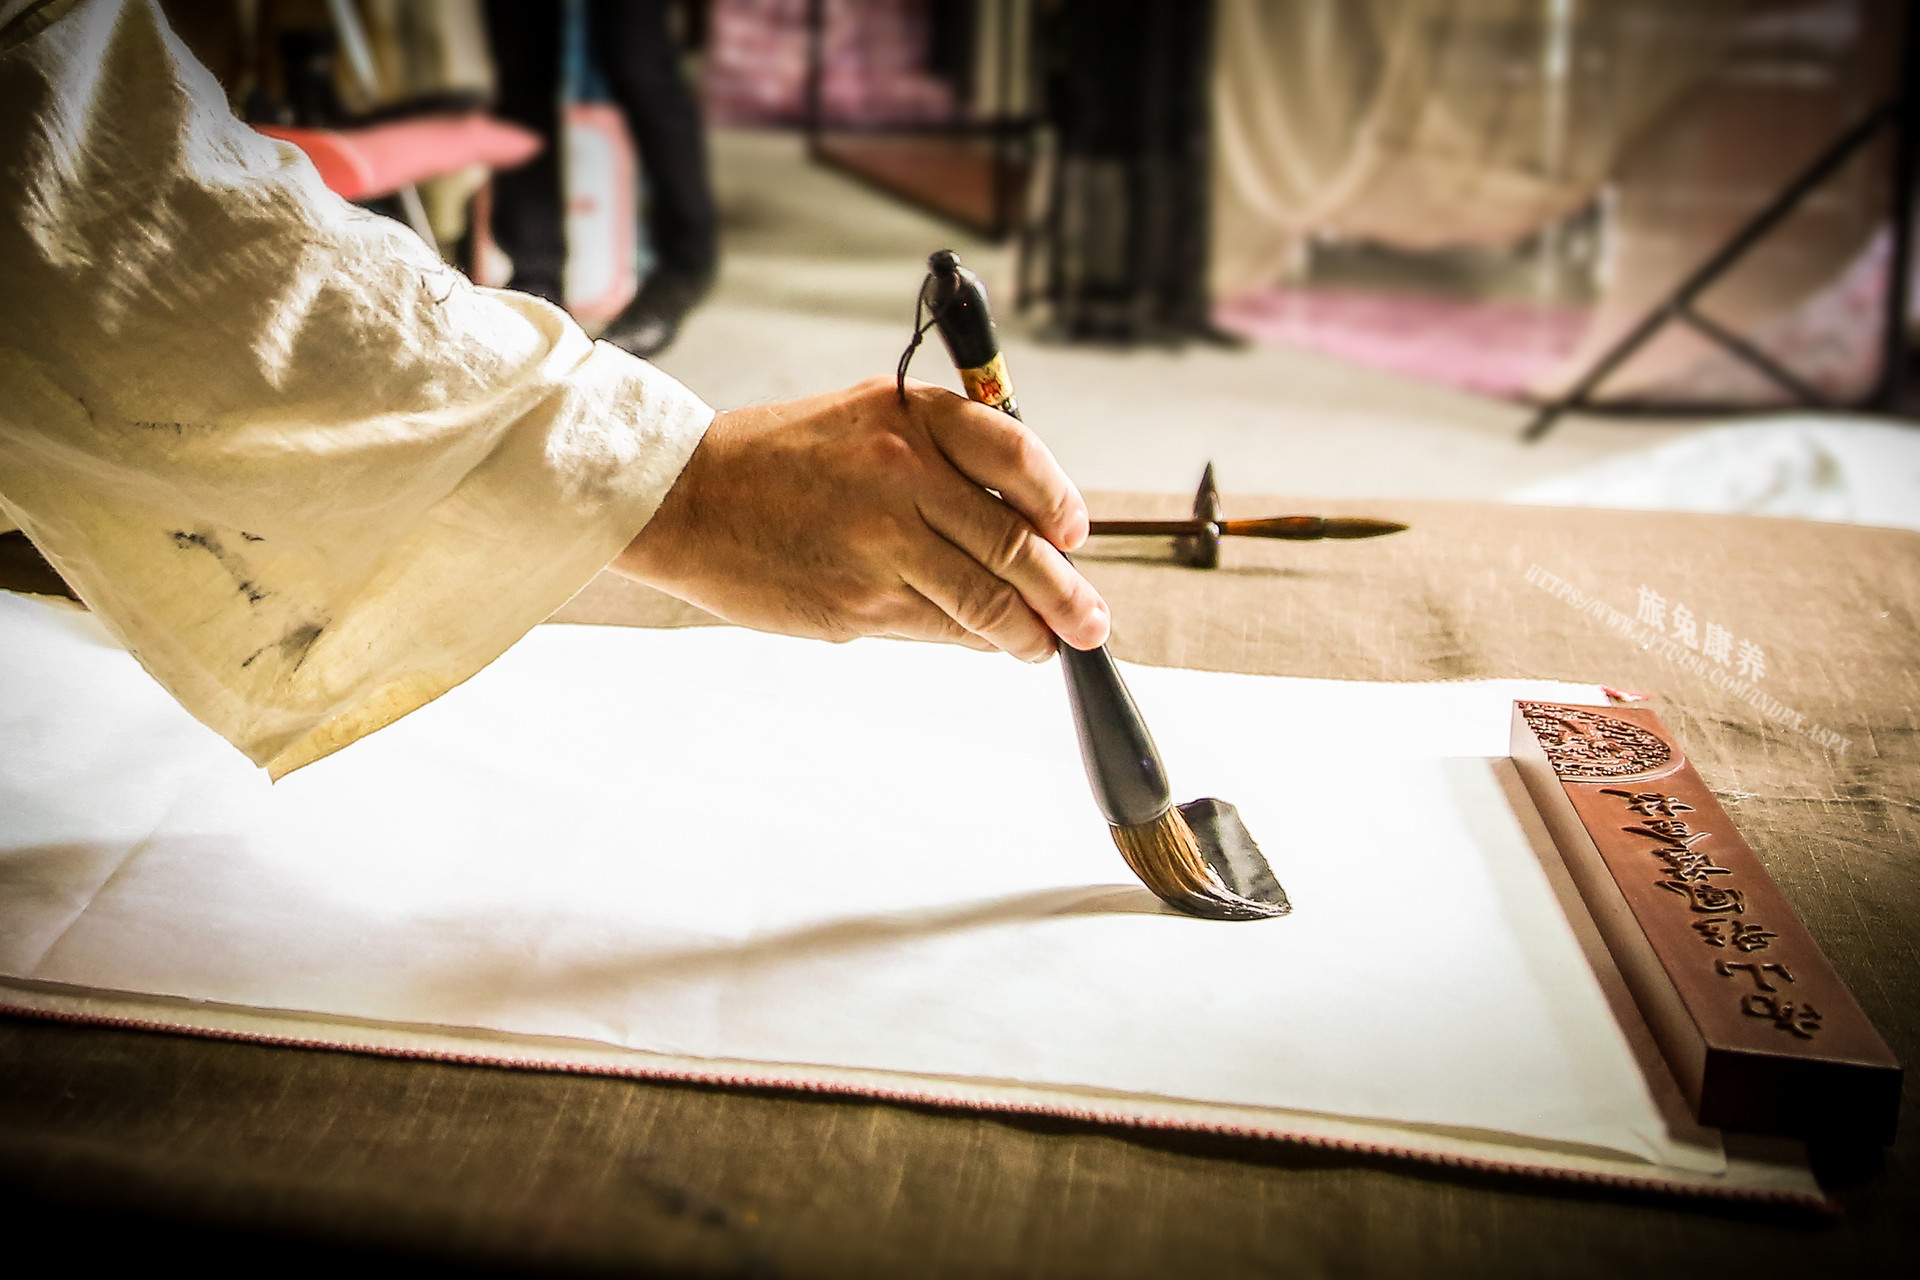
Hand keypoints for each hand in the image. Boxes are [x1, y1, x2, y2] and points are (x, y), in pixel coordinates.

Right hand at [613, 377, 1110, 660]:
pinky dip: (972, 640)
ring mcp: (881, 544)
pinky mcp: (857, 602)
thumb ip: (939, 458)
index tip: (1074, 535)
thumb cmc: (778, 461)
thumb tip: (1022, 526)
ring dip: (1029, 633)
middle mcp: (903, 474)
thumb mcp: (864, 421)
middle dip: (1066, 595)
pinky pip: (938, 628)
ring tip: (1044, 646)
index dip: (1059, 502)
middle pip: (1014, 544)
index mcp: (910, 417)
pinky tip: (985, 643)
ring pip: (985, 601)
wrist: (682, 497)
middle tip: (1091, 622)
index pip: (1017, 455)